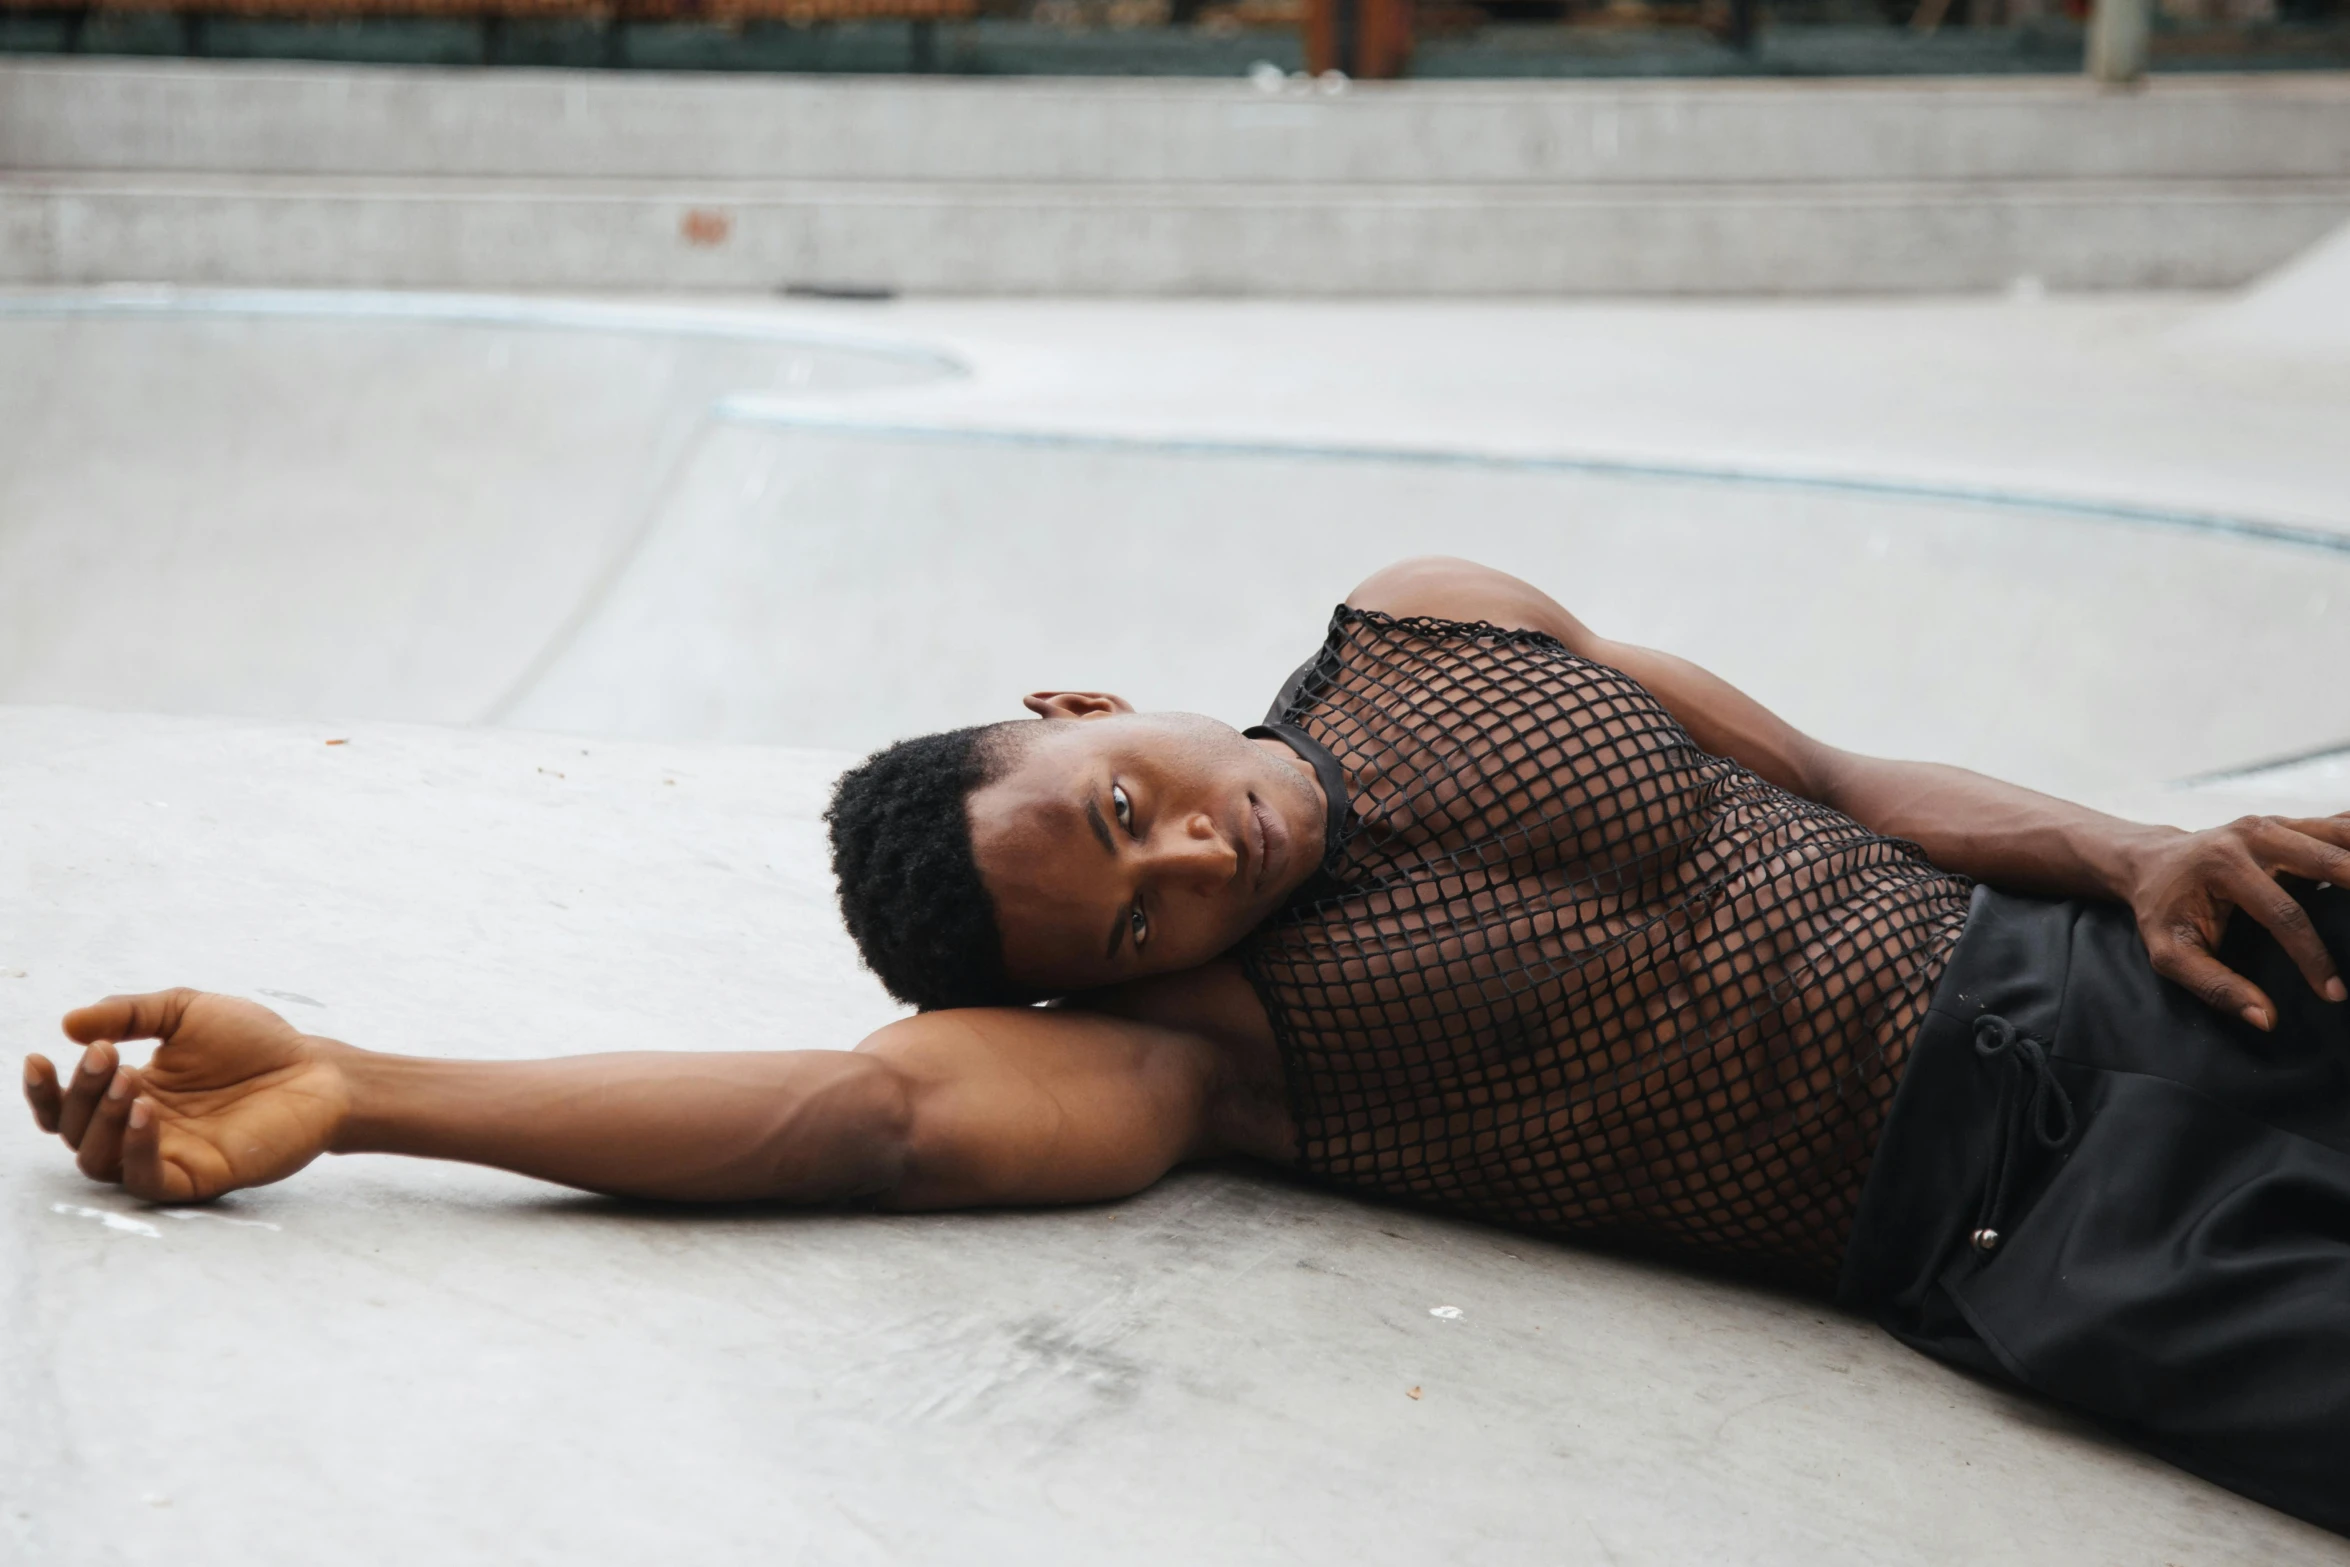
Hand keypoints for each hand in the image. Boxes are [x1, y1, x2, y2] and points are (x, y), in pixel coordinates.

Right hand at [22, 989, 350, 1201]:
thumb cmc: (257, 1043)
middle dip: (82, 1092)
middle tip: (108, 1055)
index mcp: (133, 1094)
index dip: (46, 1091)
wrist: (316, 1068)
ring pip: (99, 1161)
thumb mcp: (187, 1012)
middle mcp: (141, 1130)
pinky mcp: (197, 1178)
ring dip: (102, 1120)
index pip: (69, 1107)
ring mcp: (167, 1156)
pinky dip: (135, 1150)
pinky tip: (146, 1113)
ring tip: (129, 1080)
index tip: (41, 1058)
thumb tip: (69, 1024)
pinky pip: (145, 1180)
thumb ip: (130, 1014)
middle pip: (77, 1131)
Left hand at [2125, 813, 2349, 1029]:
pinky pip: (2343, 826)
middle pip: (2330, 860)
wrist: (2153, 861)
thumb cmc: (2163, 911)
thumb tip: (2266, 1019)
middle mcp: (2255, 834)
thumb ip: (2213, 985)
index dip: (2314, 956)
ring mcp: (2278, 822)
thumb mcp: (2169, 953)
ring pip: (2344, 835)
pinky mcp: (2294, 823)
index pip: (2284, 914)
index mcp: (2224, 864)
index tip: (2335, 993)